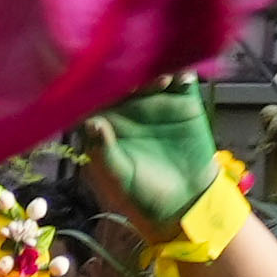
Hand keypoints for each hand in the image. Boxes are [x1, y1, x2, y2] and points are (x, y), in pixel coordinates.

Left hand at [74, 78, 227, 228]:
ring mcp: (156, 104)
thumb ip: (105, 152)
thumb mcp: (120, 177)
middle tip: (139, 83)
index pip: (98, 100)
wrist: (184, 201)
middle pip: (126, 84)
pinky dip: (183, 77)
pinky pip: (183, 84)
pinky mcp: (183, 103)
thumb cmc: (142, 193)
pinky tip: (184, 80)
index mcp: (107, 125)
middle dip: (130, 79)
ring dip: (157, 75)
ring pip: (153, 79)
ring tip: (165, 81)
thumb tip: (92, 123)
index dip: (100, 92)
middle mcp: (129, 110)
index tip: (105, 88)